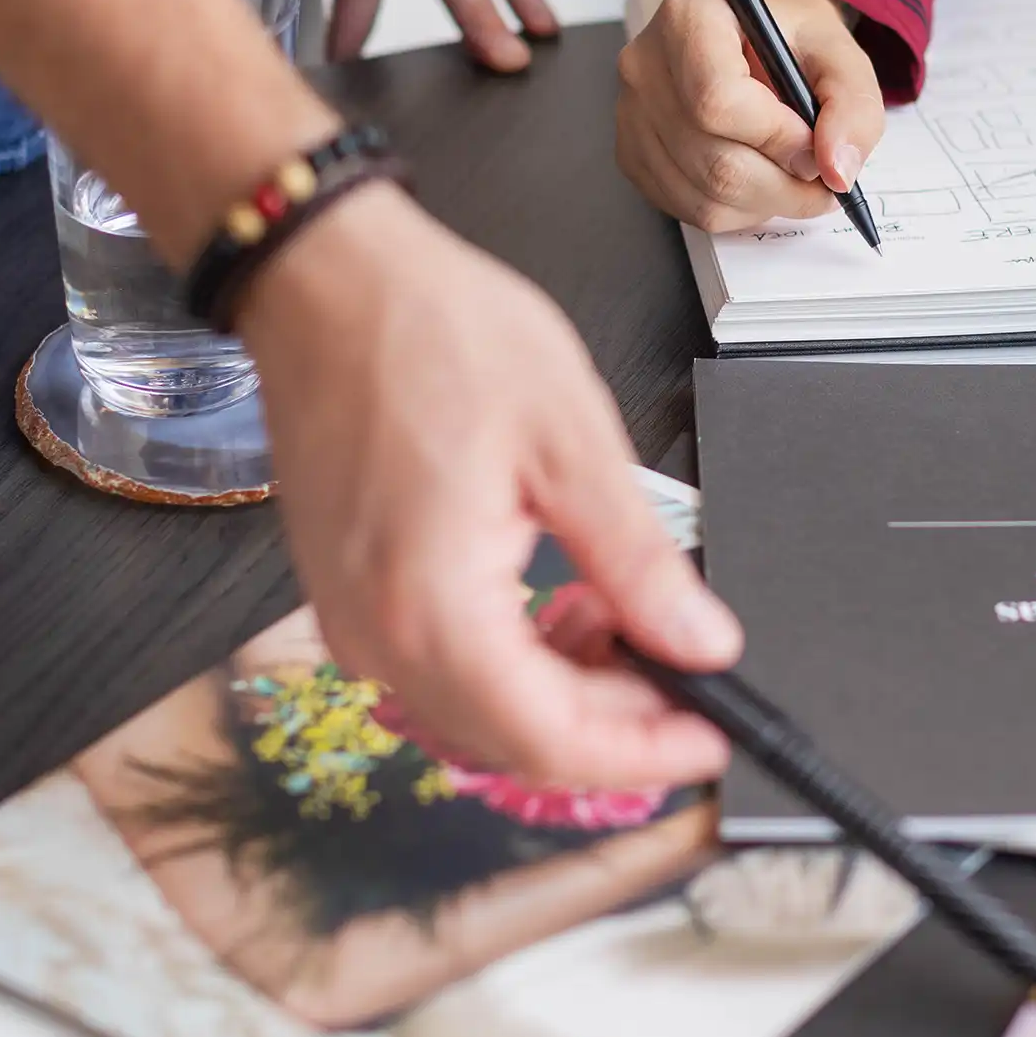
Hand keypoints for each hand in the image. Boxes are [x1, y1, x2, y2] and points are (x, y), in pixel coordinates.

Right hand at [235, 184, 738, 785]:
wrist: (327, 281)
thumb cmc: (432, 333)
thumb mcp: (571, 443)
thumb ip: (639, 563)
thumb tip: (700, 643)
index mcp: (434, 607)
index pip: (551, 740)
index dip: (643, 755)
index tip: (708, 737)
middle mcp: (377, 635)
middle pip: (511, 744)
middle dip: (610, 729)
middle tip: (685, 677)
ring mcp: (352, 620)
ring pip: (475, 716)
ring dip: (560, 696)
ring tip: (620, 618)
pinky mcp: (347, 596)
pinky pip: (439, 671)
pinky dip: (511, 663)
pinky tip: (558, 606)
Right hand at [615, 0, 884, 229]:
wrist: (757, 40)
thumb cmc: (790, 40)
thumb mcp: (838, 54)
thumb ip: (851, 105)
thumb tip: (837, 170)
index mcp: (689, 20)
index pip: (718, 100)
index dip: (776, 137)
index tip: (813, 141)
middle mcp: (646, 66)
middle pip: (714, 161)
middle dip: (783, 183)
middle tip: (820, 174)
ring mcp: (631, 115)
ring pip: (705, 195)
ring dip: (766, 202)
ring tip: (792, 174)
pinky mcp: (633, 155)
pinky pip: (690, 210)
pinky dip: (738, 210)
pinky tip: (757, 178)